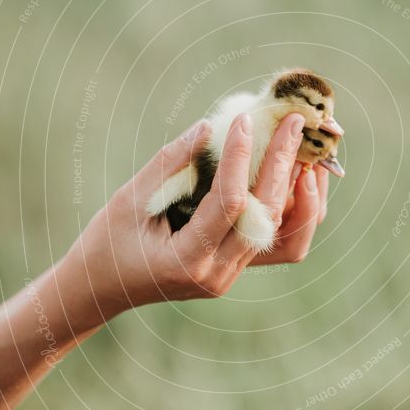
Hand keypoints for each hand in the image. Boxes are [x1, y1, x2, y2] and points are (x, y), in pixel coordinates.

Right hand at [56, 112, 324, 328]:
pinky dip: (292, 207)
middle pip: (265, 215)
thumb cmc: (108, 242)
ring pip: (283, 232)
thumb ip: (170, 163)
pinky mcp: (237, 267)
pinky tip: (297, 174)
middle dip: (282, 163)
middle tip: (294, 123)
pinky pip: (278, 239)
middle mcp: (218, 273)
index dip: (239, 158)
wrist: (103, 289)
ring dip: (299, 188)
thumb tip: (209, 126)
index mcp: (187, 260)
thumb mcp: (130, 199)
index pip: (228, 203)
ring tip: (306, 147)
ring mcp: (231, 274)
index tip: (244, 120)